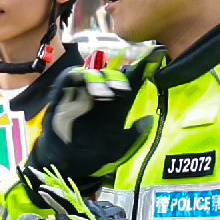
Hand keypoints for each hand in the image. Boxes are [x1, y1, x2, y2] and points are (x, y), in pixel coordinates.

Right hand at [24, 64, 139, 179]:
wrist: (63, 162)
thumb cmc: (90, 156)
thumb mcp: (117, 150)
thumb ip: (133, 136)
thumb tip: (150, 120)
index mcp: (116, 108)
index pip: (131, 85)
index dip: (143, 69)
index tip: (155, 56)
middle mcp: (101, 98)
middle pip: (112, 76)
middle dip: (119, 78)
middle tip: (122, 90)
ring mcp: (82, 94)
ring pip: (93, 74)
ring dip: (100, 79)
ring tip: (105, 95)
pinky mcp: (64, 95)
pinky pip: (70, 77)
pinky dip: (78, 75)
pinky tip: (83, 81)